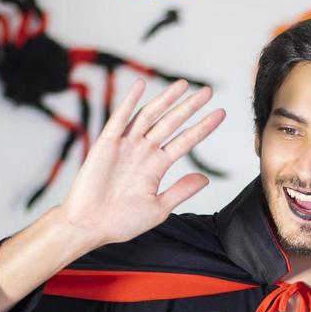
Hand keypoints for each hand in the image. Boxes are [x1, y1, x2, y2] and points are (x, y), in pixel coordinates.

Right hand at [58, 78, 225, 247]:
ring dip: (165, 99)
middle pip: (170, 123)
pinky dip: (130, 101)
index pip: (185, 141)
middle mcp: (143, 152)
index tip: (220, 114)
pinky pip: (119, 119)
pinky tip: (141, 85)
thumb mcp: (158, 208)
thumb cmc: (121, 222)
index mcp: (157, 166)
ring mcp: (125, 146)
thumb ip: (181, 191)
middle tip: (208, 92)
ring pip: (149, 116)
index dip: (202, 127)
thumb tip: (205, 179)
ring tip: (183, 85)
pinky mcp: (106, 144)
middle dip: (189, 107)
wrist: (90, 226)